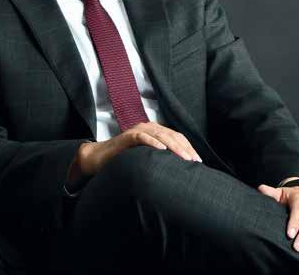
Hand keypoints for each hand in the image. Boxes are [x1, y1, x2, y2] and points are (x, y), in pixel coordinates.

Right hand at [67, 122, 201, 187]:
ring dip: (174, 146)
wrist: (99, 158)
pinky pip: (142, 137)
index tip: (198, 161)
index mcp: (155, 131)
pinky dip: (152, 142)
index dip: (188, 147)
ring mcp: (137, 130)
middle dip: (185, 148)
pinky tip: (162, 150)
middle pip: (171, 135)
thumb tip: (180, 171)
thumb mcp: (147, 158)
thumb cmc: (124, 160)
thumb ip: (160, 158)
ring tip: (184, 158)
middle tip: (195, 162)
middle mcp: (147, 127)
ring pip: (160, 135)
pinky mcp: (127, 136)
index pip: (176, 136)